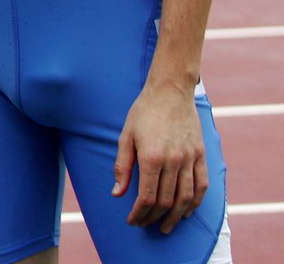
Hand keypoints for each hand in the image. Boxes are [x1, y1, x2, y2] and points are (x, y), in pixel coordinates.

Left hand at [111, 80, 207, 233]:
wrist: (170, 92)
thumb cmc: (143, 112)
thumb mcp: (125, 136)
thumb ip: (122, 166)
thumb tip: (117, 194)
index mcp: (151, 157)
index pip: (147, 197)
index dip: (139, 213)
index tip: (132, 220)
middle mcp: (173, 161)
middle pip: (166, 201)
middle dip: (154, 218)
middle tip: (144, 225)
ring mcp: (190, 159)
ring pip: (186, 198)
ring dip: (176, 217)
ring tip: (165, 226)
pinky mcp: (201, 156)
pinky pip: (202, 186)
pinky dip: (195, 203)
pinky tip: (186, 211)